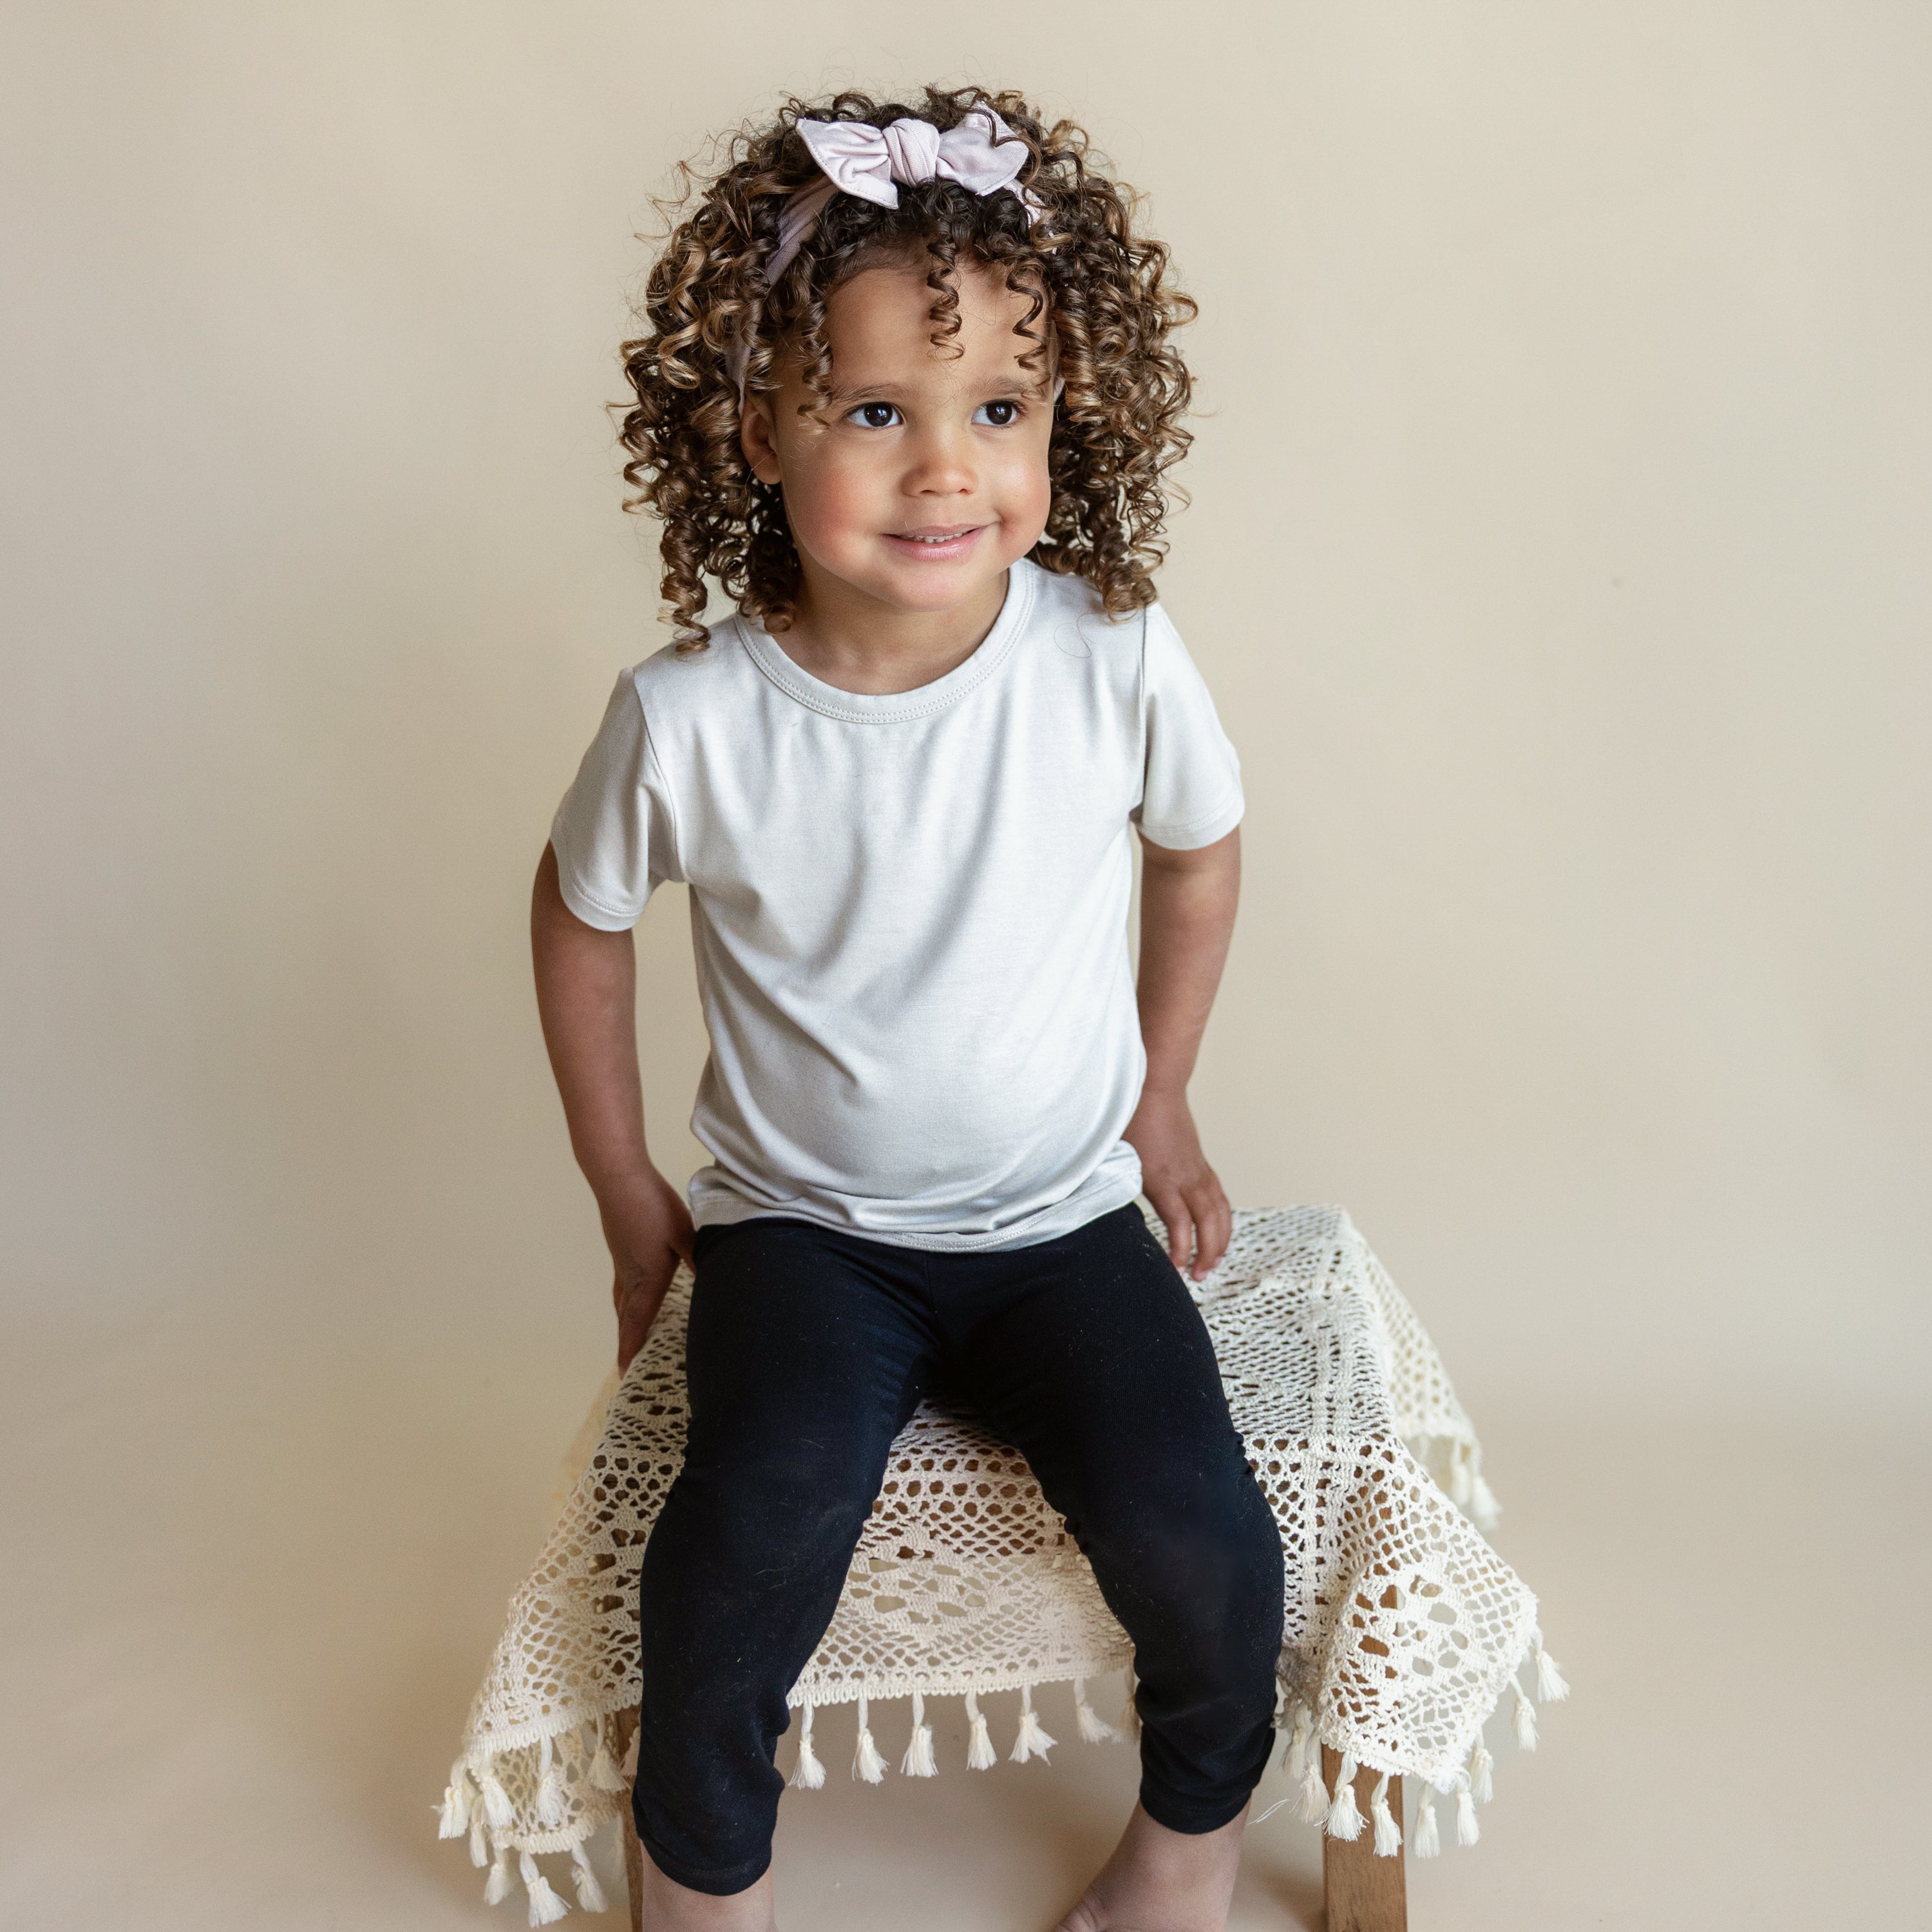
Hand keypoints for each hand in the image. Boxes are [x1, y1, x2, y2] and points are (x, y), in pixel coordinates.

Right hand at [596, 1167, 695, 1371]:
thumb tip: (719, 1282)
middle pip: (625, 1316)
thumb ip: (701, 1259)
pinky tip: (634, 1289)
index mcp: (647, 1278)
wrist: (618, 1178)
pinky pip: (622, 1282)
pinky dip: (625, 1297)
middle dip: (626, 1341)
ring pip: (621, 1299)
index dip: (632, 1350)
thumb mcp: (684, 1235)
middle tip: (626, 1364)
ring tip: (628, 1333)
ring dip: (625, 1319)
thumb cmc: (652, 1207)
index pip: (637, 1323)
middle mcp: (630, 1274)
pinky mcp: (621, 1245)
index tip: (625, 1374)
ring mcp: (622, 1260)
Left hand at [1123, 1087, 1230, 1280]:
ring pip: (1219, 1211)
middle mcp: (1185, 1176)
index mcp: (1161, 1177)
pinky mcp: (1201, 1163)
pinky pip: (1218, 1196)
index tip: (1176, 1270)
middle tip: (1199, 1277)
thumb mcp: (1114, 1152)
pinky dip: (1222, 1219)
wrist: (1156, 1085)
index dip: (1181, 1250)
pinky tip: (1218, 1232)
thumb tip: (1095, 1206)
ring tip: (1213, 1263)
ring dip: (1220, 1240)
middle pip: (1207, 1222)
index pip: (1179, 1223)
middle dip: (1207, 1253)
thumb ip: (1112, 1180)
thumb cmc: (1129, 1116)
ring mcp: (1197, 1170)